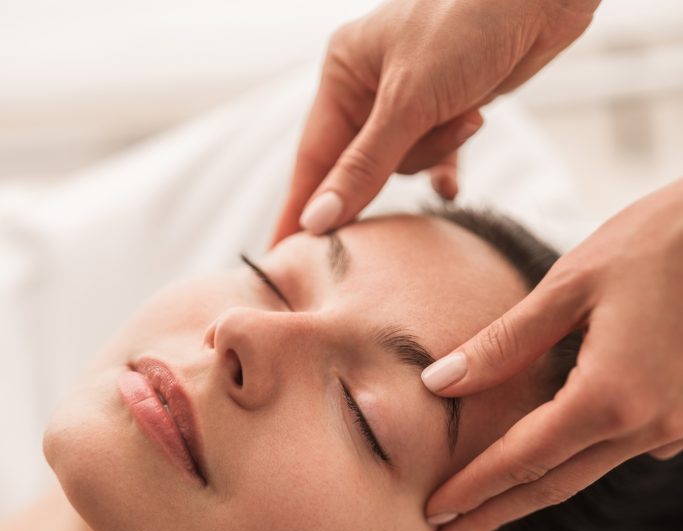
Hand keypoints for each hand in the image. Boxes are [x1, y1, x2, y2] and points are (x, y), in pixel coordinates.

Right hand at [271, 0, 598, 242]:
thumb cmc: (469, 27)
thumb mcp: (409, 102)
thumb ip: (364, 168)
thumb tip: (318, 221)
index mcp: (343, 71)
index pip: (313, 157)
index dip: (301, 209)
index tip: (282, 256)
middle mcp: (368, 85)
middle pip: (361, 167)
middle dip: (397, 165)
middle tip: (421, 155)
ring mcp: (408, 99)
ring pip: (403, 165)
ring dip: (436, 151)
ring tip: (468, 115)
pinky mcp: (445, 109)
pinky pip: (434, 159)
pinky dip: (446, 165)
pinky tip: (455, 182)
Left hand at [421, 178, 682, 530]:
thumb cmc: (660, 240)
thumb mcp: (571, 282)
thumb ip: (504, 342)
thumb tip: (438, 383)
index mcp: (612, 396)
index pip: (523, 459)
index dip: (473, 490)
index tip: (431, 515)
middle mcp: (648, 427)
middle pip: (553, 485)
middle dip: (493, 514)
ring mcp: (675, 428)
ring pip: (587, 471)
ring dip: (532, 492)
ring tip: (483, 510)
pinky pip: (621, 450)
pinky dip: (576, 460)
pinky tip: (547, 462)